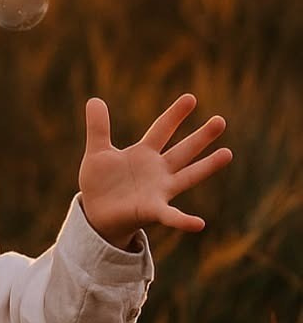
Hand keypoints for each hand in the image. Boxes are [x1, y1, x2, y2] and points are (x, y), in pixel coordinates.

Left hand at [79, 94, 231, 249]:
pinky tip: (199, 224)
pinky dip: (184, 220)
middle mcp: (157, 170)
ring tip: (228, 153)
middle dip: (201, 136)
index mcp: (144, 154)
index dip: (174, 114)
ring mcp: (159, 191)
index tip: (190, 98)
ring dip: (207, 166)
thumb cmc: (100, 183)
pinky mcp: (153, 211)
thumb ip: (98, 127)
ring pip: (188, 176)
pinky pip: (172, 217)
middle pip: (183, 150)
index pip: (161, 129)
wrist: (96, 214)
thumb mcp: (97, 152)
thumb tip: (94, 99)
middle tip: (220, 120)